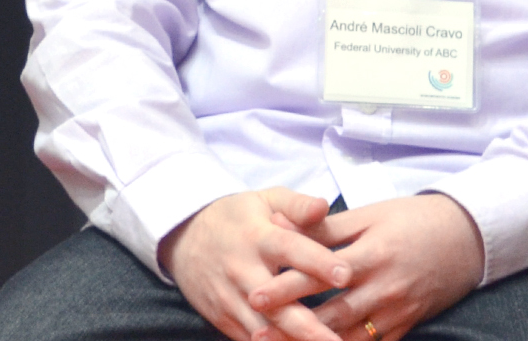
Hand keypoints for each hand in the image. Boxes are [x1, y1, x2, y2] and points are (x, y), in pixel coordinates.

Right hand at [162, 188, 342, 340]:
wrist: (182, 237)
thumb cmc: (236, 218)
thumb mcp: (264, 200)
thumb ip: (296, 205)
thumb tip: (324, 205)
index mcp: (257, 236)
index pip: (290, 248)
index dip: (317, 261)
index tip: (345, 275)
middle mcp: (242, 270)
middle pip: (277, 304)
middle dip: (308, 328)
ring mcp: (230, 298)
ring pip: (265, 331)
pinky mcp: (223, 319)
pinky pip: (251, 340)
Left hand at [272, 194, 481, 340]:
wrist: (467, 238)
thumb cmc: (410, 220)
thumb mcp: (368, 215)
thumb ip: (323, 226)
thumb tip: (277, 224)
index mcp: (370, 254)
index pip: (320, 274)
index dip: (286, 287)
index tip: (255, 295)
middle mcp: (383, 288)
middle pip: (332, 313)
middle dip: (294, 326)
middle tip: (259, 334)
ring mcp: (397, 311)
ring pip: (352, 337)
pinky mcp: (408, 325)